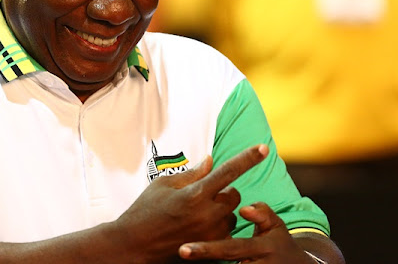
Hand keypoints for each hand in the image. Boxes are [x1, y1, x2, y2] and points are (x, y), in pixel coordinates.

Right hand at [114, 144, 268, 262]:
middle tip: (202, 196)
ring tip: (194, 216)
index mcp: (195, 194)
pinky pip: (225, 233)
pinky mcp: (211, 249)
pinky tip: (196, 228)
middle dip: (223, 192)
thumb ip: (191, 174)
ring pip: (231, 216)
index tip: (263, 148)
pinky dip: (216, 228)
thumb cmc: (144, 211)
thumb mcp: (163, 186)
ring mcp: (211, 234)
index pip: (228, 171)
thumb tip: (210, 160)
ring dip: (220, 212)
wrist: (134, 246)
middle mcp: (207, 214)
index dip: (247, 158)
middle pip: (234, 196)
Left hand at [178, 202, 314, 262]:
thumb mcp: (276, 227)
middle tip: (180, 253)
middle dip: (202, 258)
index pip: (231, 248)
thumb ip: (262, 214)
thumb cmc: (279, 243)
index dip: (208, 249)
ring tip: (181, 262)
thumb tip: (244, 209)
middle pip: (224, 263)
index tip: (184, 248)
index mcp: (261, 248)